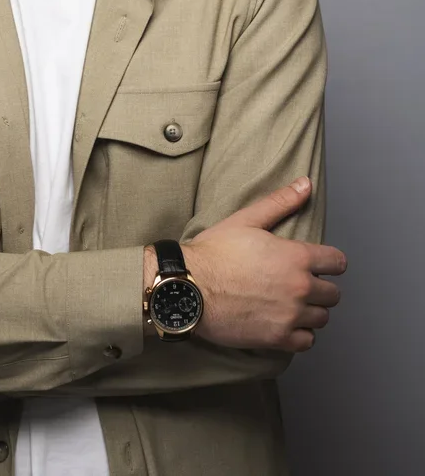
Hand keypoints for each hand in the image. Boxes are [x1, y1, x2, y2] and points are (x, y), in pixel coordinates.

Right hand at [144, 178, 346, 351]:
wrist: (189, 286)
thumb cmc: (214, 252)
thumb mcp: (247, 219)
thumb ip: (280, 202)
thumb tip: (305, 184)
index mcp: (296, 257)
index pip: (337, 262)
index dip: (329, 261)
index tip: (318, 264)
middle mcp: (299, 288)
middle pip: (333, 294)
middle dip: (319, 287)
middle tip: (297, 283)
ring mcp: (290, 316)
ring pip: (322, 318)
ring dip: (311, 311)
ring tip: (290, 303)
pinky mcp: (278, 339)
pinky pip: (307, 342)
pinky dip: (300, 334)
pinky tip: (285, 322)